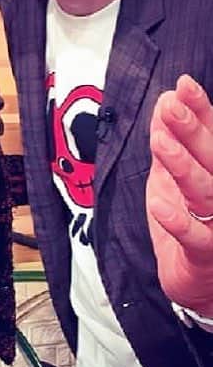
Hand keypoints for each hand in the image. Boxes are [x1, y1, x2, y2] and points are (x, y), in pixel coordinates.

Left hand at [147, 75, 212, 315]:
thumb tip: (165, 100)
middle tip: (171, 106)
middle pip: (211, 158)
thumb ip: (172, 141)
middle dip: (191, 131)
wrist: (203, 282)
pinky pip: (195, 238)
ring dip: (182, 167)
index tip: (183, 84)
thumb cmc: (192, 223)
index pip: (212, 136)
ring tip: (161, 143)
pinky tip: (159, 205)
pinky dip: (177, 222)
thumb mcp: (173, 176)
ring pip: (205, 192)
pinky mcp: (208, 255)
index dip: (200, 110)